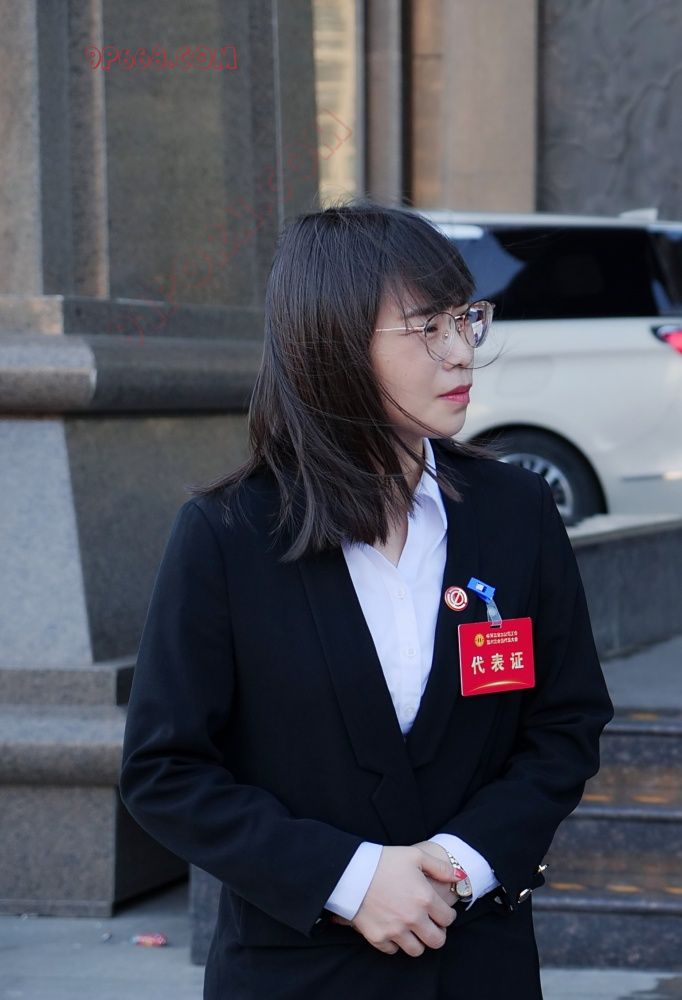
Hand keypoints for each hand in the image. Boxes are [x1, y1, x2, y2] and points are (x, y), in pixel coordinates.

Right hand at [329, 845, 456, 956]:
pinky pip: (393, 950)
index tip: (441, 912)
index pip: (448, 919)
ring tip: (412, 929)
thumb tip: (460, 877)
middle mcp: (413, 918)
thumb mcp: (415, 856)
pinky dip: (395, 943)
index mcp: (425, 899)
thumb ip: (440, 867)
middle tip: (430, 924)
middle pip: (437, 941)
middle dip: (437, 933)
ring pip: (417, 950)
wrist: (351, 870)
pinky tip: (393, 929)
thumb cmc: (384, 860)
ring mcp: (395, 930)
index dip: (447, 915)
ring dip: (417, 941)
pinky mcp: (378, 938)